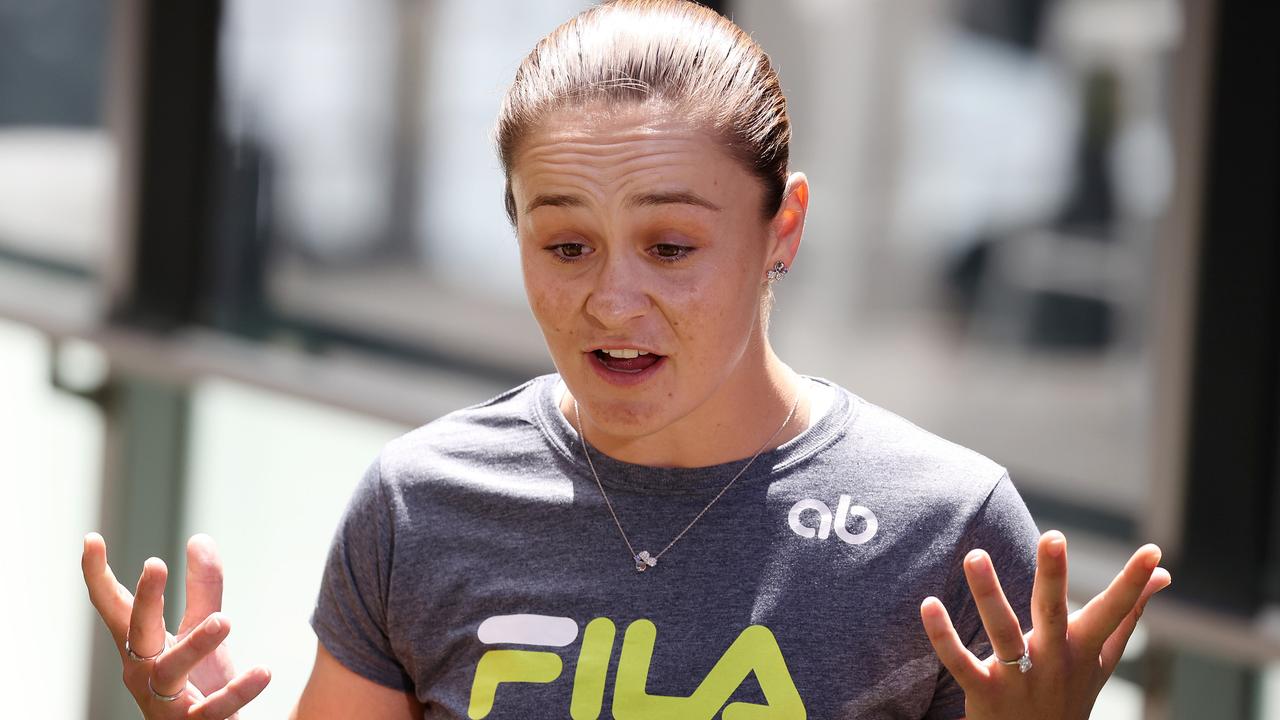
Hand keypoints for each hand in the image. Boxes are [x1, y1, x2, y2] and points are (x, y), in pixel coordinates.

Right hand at [81, 533, 270, 718]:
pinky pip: (214, 709)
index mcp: (140, 645)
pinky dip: (238, 691)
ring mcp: (164, 700)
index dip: (98, 575)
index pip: (115, 606)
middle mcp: (144, 671)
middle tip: (155, 563)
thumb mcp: (200, 629)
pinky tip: (262, 671)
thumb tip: (200, 539)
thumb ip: (202, 590)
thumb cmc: (197, 681)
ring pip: (170, 670)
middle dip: (144, 599)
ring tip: (223, 620)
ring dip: (195, 644)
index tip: (91, 538)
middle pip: (137, 632)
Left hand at [920, 530, 1171, 719]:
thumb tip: (1164, 576)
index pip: (1114, 611)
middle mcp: (1053, 660)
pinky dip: (943, 636)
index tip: (1152, 550)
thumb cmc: (1070, 693)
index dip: (1134, 583)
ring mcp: (1020, 679)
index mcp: (1082, 648)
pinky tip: (928, 604)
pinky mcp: (985, 694)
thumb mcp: (1101, 658)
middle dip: (1055, 577)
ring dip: (988, 594)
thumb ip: (1128, 615)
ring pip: (1003, 632)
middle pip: (1054, 613)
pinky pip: (960, 663)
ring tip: (975, 556)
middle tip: (1053, 537)